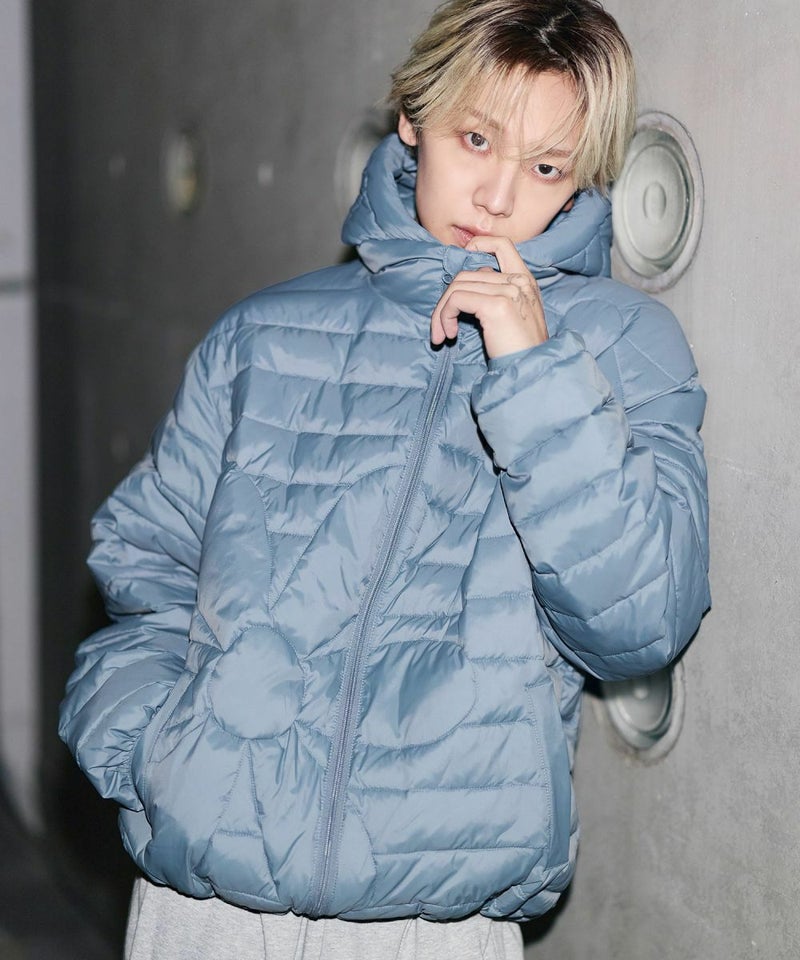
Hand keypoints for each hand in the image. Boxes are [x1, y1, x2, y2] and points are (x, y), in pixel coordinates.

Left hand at [431, 235, 547, 358]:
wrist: (533, 371)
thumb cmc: (520, 352)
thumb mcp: (515, 318)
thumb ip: (498, 297)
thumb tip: (469, 288)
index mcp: (526, 281)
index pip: (502, 245)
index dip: (478, 245)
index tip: (460, 270)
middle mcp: (519, 281)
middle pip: (467, 273)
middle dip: (447, 300)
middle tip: (441, 327)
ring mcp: (509, 290)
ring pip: (457, 286)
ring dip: (441, 311)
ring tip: (443, 335)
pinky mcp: (496, 305)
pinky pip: (456, 299)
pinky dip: (444, 316)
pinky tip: (449, 335)